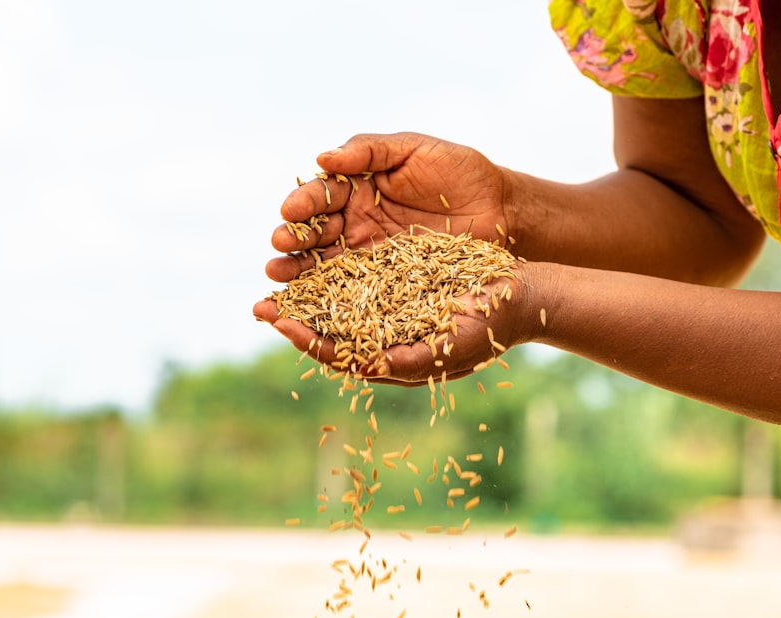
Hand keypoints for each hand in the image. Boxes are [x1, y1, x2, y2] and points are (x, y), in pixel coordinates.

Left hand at [253, 264, 533, 386]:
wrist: (520, 292)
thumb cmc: (493, 323)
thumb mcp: (457, 343)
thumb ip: (415, 359)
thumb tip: (373, 367)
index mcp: (391, 358)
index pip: (340, 355)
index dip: (310, 341)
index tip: (282, 325)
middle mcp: (382, 335)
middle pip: (329, 330)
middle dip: (295, 317)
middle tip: (261, 305)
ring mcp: (387, 307)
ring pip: (336, 300)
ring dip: (307, 287)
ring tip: (279, 271)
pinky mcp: (394, 278)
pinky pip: (355, 273)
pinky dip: (332, 262)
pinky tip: (314, 244)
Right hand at [264, 132, 513, 282]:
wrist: (501, 210)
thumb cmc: (460, 172)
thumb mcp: (415, 150)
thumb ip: (369, 151)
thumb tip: (322, 158)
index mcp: (357, 189)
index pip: (322, 196)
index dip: (305, 203)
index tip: (291, 211)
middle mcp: (356, 223)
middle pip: (315, 233)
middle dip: (293, 239)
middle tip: (279, 244)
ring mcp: (369, 256)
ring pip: (325, 265)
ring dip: (298, 270)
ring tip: (279, 275)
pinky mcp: (387, 284)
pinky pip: (354, 292)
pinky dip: (329, 299)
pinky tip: (308, 304)